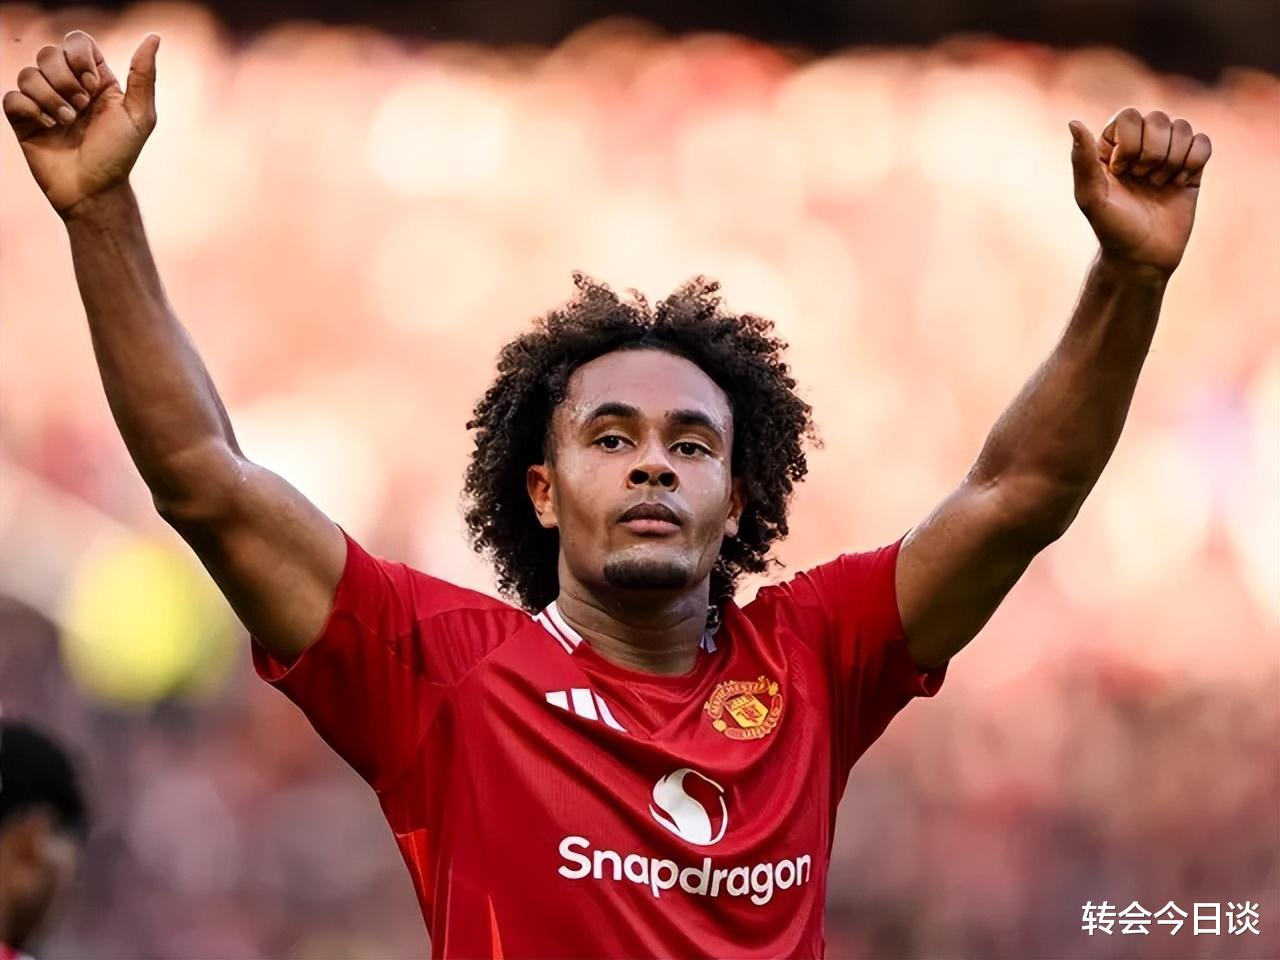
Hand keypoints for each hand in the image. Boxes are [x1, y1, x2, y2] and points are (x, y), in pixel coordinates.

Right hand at [3, 31, 159, 216]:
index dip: (79, 57)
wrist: (94, 190)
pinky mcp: (23, 119)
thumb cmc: (119, 155)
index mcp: (95, 80)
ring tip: (67, 123)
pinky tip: (46, 127)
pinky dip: (29, 110)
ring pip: (28, 73)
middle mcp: (67, 86)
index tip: (94, 85)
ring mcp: (43, 102)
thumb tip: (154, 37)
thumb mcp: (140, 115)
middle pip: (48, 53)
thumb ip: (143, 75)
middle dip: (65, 80)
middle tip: (81, 108)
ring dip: (50, 98)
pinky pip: (11, 96)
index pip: (76, 42)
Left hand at [1069, 108, 1211, 275]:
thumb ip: (1082, 160)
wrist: (1143, 257)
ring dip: (1172, 160)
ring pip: (1182, 127)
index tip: (1121, 172)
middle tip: (1143, 180)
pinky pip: (1203, 142)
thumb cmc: (1111, 228)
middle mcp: (1138, 145)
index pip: (1129, 116)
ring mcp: (1166, 154)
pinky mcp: (1191, 167)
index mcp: (1110, 146)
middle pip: (1158, 118)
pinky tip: (1180, 184)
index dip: (1130, 142)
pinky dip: (1193, 162)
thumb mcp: (1091, 197)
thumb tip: (1073, 121)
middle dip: (1153, 152)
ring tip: (1159, 185)